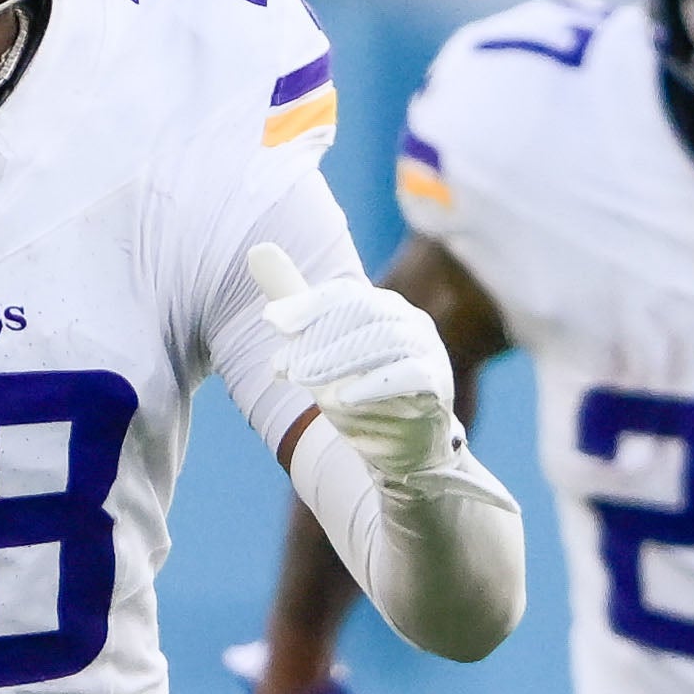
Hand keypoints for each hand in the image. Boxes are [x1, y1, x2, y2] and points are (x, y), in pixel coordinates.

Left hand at [245, 242, 459, 478]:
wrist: (401, 445)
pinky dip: (377, 383)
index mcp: (381, 306)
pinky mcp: (437, 386)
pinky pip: (412, 376)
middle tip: (283, 367)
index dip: (307, 306)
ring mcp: (427, 351)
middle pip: (363, 312)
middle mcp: (408, 321)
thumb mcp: (321, 345)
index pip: (343, 294)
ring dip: (338, 359)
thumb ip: (296, 303)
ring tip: (304, 380)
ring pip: (386, 341)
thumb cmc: (359, 388)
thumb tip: (256, 248)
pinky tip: (345, 398)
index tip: (272, 322)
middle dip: (317, 336)